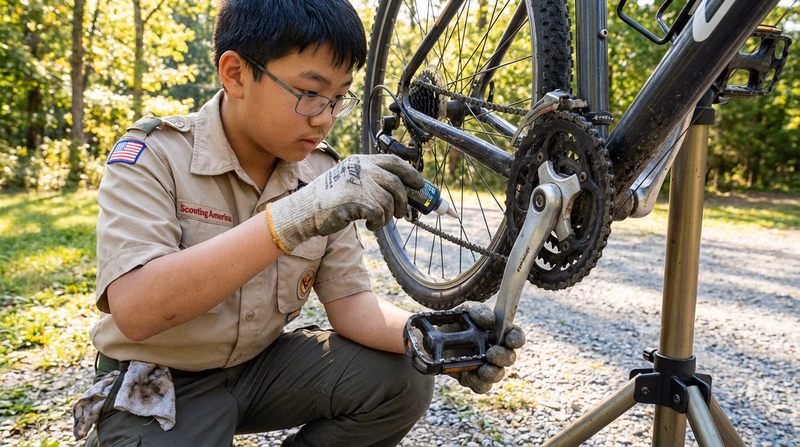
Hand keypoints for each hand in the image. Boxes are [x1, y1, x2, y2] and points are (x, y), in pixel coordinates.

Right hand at [268, 154, 424, 251]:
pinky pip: (380, 214)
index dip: (411, 173)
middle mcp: (361, 168)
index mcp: (361, 161)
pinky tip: (369, 224)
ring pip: (389, 201)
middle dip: (403, 201)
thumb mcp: (350, 180)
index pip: (394, 162)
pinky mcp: (356, 200)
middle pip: (396, 183)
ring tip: (377, 220)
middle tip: (401, 213)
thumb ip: (371, 180)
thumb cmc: (329, 200)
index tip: (420, 184)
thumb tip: (404, 193)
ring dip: (387, 216)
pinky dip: (378, 222)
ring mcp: (359, 183)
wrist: (306, 210)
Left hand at [448, 303, 525, 393]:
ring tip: (483, 368)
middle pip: (509, 358)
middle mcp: (496, 351)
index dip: (516, 339)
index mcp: (499, 333)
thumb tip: (490, 320)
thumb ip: (478, 310)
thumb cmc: (457, 321)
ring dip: (493, 373)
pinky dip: (477, 382)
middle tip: (491, 353)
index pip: (515, 336)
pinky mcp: (473, 378)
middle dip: (503, 357)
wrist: (434, 337)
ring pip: (497, 374)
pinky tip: (470, 375)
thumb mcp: (465, 310)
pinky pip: (481, 386)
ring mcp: (485, 366)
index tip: (510, 340)